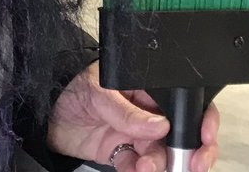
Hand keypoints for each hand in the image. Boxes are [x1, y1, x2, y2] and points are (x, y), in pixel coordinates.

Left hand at [46, 61, 219, 171]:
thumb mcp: (99, 90)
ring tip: (147, 168)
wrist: (43, 110)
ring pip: (162, 154)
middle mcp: (147, 110)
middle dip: (192, 151)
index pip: (184, 101)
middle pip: (182, 132)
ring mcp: (136, 133)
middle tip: (192, 164)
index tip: (204, 136)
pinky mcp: (122, 152)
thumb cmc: (71, 85)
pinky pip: (140, 167)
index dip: (201, 119)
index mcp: (148, 86)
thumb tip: (159, 126)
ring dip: (161, 164)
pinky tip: (133, 170)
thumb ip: (128, 110)